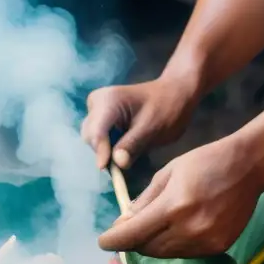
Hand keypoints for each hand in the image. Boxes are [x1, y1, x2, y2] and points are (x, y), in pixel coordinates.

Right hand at [80, 74, 199, 169]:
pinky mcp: (98, 115)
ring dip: (105, 150)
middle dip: (103, 152)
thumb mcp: (153, 128)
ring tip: (126, 154)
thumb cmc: (166, 108)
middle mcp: (97, 101)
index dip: (101, 152)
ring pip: (91, 137)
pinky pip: (96, 136)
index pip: (97, 132)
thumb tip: (117, 163)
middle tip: (123, 163)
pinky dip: (107, 145)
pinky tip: (123, 148)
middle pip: (90, 135)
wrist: (172, 94)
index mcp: (109, 100)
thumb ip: (133, 145)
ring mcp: (95, 107)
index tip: (107, 169)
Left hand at [98, 136, 263, 257]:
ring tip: (152, 226)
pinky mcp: (217, 247)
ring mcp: (205, 241)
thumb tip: (124, 223)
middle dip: (132, 240)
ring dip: (151, 244)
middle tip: (127, 228)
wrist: (249, 166)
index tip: (103, 242)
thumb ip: (144, 200)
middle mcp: (189, 229)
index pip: (133, 234)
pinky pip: (184, 253)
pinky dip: (172, 245)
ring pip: (165, 254)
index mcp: (173, 206)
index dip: (113, 241)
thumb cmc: (205, 162)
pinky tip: (175, 228)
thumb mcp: (168, 173)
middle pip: (147, 248)